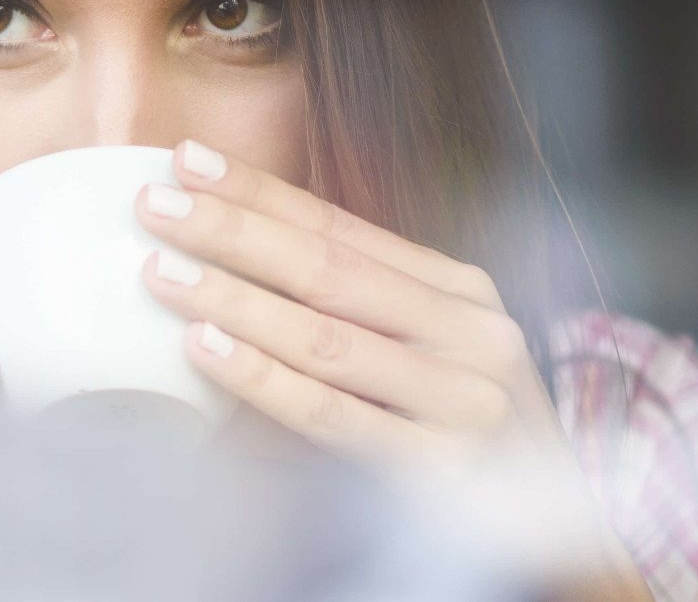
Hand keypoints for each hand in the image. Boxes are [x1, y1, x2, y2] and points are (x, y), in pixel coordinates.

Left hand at [139, 140, 652, 599]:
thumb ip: (339, 305)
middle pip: (328, 269)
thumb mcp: (408, 350)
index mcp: (458, 291)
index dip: (259, 191)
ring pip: (325, 336)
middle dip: (233, 230)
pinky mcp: (445, 469)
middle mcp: (472, 334)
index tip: (186, 160)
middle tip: (153, 204)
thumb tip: (218, 251)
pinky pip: (332, 414)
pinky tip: (203, 347)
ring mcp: (466, 401)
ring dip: (234, 297)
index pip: (339, 227)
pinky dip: (263, 377)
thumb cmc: (444, 431)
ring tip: (161, 270)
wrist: (544, 539)